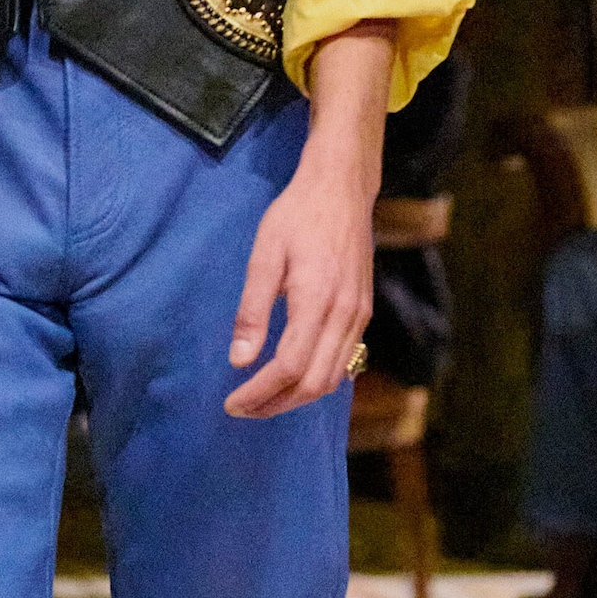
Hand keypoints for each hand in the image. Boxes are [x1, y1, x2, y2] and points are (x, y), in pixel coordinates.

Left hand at [225, 151, 376, 419]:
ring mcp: (359, 315)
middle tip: (242, 409)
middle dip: (276, 404)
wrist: (342, 188)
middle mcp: (345, 315)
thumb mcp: (264, 256)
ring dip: (297, 398)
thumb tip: (240, 361)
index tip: (232, 403)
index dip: (259, 393)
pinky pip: (344, 361)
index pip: (288, 367)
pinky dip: (317, 380)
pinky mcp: (363, 312)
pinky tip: (292, 379)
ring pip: (332, 378)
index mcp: (317, 301)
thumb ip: (252, 311)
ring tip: (263, 400)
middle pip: (313, 383)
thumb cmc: (297, 215)